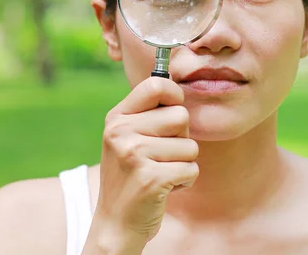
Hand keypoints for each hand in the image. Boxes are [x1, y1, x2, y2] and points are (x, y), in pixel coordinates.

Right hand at [83, 77, 198, 253]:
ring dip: (183, 162)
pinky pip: (191, 169)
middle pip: (181, 115)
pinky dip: (185, 181)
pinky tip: (164, 187)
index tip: (173, 109)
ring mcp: (133, 155)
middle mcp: (121, 132)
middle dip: (182, 137)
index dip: (175, 95)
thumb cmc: (131, 174)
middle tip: (162, 154)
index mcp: (117, 117)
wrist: (116, 222)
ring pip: (190, 145)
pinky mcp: (150, 178)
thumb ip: (148, 112)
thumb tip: (178, 86)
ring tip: (161, 172)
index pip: (156, 84)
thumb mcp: (127, 137)